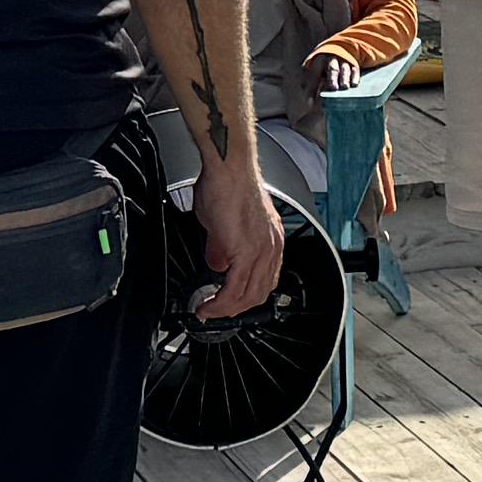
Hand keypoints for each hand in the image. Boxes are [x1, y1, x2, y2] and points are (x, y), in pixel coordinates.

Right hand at [192, 157, 285, 317]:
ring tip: (208, 312)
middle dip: (235, 309)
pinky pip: (234, 290)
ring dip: (226, 310)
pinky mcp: (246, 252)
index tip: (227, 302)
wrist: (227, 168)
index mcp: (271, 240)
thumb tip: (217, 263)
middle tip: (214, 312)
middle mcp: (272, 247)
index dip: (245, 296)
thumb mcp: (225, 223)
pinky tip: (208, 306)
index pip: (264, 280)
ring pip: (248, 296)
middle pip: (259, 293)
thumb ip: (223, 247)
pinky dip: (220, 304)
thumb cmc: (226, 184)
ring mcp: (263, 250)